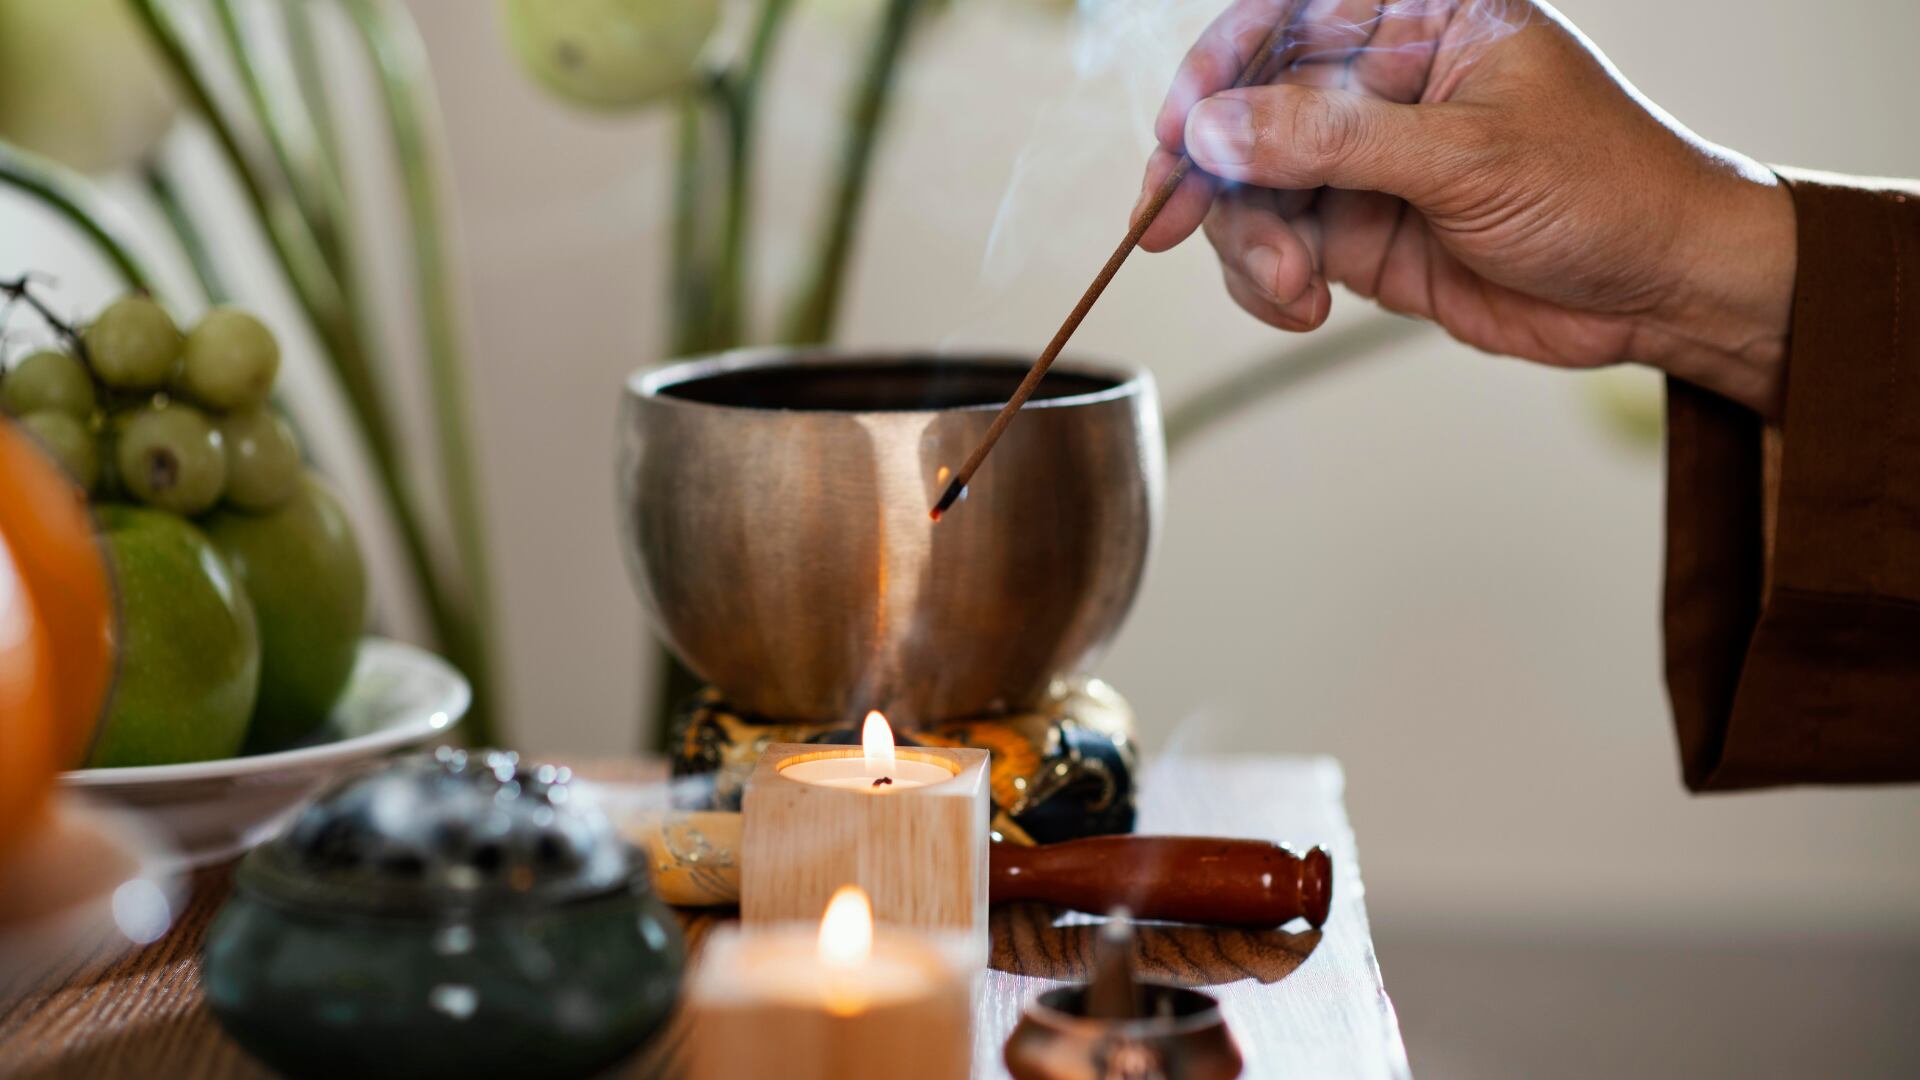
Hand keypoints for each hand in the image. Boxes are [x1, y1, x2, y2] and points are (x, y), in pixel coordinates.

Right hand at [1138, 0, 1795, 416]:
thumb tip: (1214, 128)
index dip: (1216, 73)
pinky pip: (1276, 249)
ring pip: (1251, 191)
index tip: (1178, 135)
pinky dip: (1269, 284)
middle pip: (1248, 114)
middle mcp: (1381, 81)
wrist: (1662, 289)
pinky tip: (1303, 306)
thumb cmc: (1603, 189)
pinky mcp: (1359, 231)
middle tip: (1189, 231)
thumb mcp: (1464, 156)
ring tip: (1293, 290)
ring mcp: (1364, 160)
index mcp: (1417, 16)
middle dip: (1219, 181)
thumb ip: (1331, 139)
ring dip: (1250, 246)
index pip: (1284, 22)